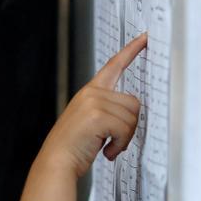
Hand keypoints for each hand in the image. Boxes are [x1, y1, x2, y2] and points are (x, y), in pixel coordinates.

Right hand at [38, 33, 144, 177]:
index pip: (113, 66)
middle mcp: (91, 93)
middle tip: (114, 141)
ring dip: (124, 138)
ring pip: (132, 117)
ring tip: (108, 147)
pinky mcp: (97, 116)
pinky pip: (125, 129)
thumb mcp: (89, 121)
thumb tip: (133, 114)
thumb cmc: (72, 146)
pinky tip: (107, 152)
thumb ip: (108, 110)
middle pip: (133, 103)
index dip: (131, 51)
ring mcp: (93, 103)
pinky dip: (120, 145)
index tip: (144, 38)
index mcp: (89, 92)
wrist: (56, 162)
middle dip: (129, 126)